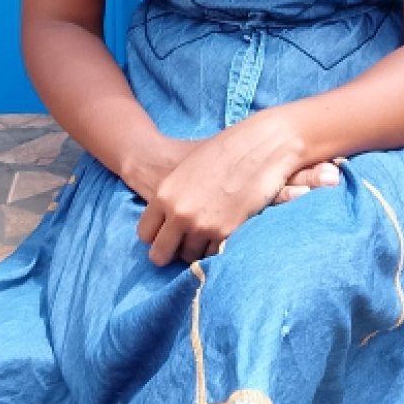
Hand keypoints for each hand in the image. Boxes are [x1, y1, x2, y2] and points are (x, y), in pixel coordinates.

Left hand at [135, 112, 340, 266]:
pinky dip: (216, 248)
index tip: (165, 236)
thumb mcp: (186, 170)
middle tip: (179, 249)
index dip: (155, 237)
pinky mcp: (225, 232)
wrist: (259, 146)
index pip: (145, 233)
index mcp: (164, 194)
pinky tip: (221, 234)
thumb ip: (173, 196)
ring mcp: (201, 225)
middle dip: (168, 254)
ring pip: (189, 257)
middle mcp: (178, 213)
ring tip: (205, 236)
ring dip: (196, 251)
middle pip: (160, 254)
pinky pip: (213, 253)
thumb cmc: (223, 152)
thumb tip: (169, 217)